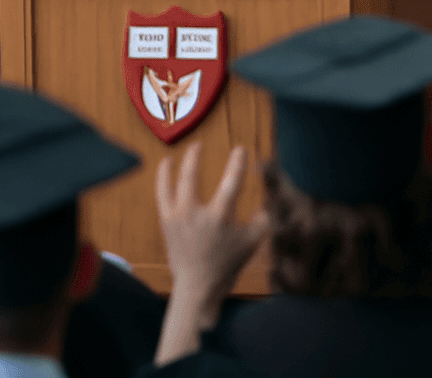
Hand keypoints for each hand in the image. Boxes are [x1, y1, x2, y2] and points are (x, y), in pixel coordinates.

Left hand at [154, 143, 267, 363]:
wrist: (197, 287)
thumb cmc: (226, 264)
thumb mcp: (251, 243)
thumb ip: (262, 220)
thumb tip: (270, 200)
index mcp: (219, 217)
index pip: (231, 182)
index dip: (237, 163)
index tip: (240, 149)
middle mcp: (195, 214)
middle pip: (191, 176)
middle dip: (196, 156)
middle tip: (201, 144)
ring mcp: (177, 216)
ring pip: (174, 182)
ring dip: (180, 163)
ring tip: (188, 149)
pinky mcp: (166, 221)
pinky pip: (161, 192)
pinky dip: (163, 176)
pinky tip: (166, 164)